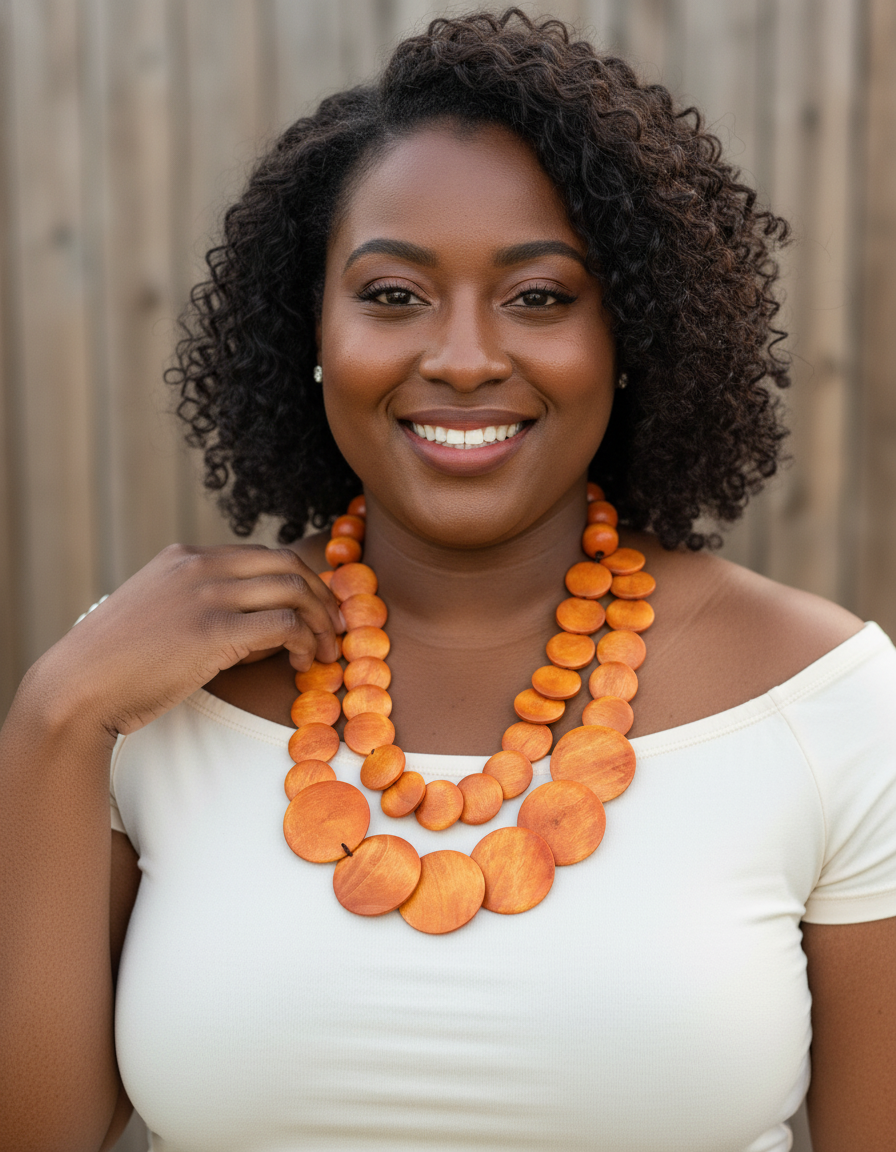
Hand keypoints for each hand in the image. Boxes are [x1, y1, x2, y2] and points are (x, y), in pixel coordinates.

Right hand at [30, 543, 343, 738]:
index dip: (301, 581)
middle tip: (336, 629)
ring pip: (293, 590)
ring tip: (324, 652)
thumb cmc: (119, 663)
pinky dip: (304, 643)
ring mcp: (208, 595)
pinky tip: (301, 663)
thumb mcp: (160, 613)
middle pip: (289, 563)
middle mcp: (200, 565)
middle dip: (323, 596)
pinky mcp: (215, 631)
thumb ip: (207, 607)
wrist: (78, 685)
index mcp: (187, 556)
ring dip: (321, 622)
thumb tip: (272, 629)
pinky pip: (284, 625)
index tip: (318, 609)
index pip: (264, 554)